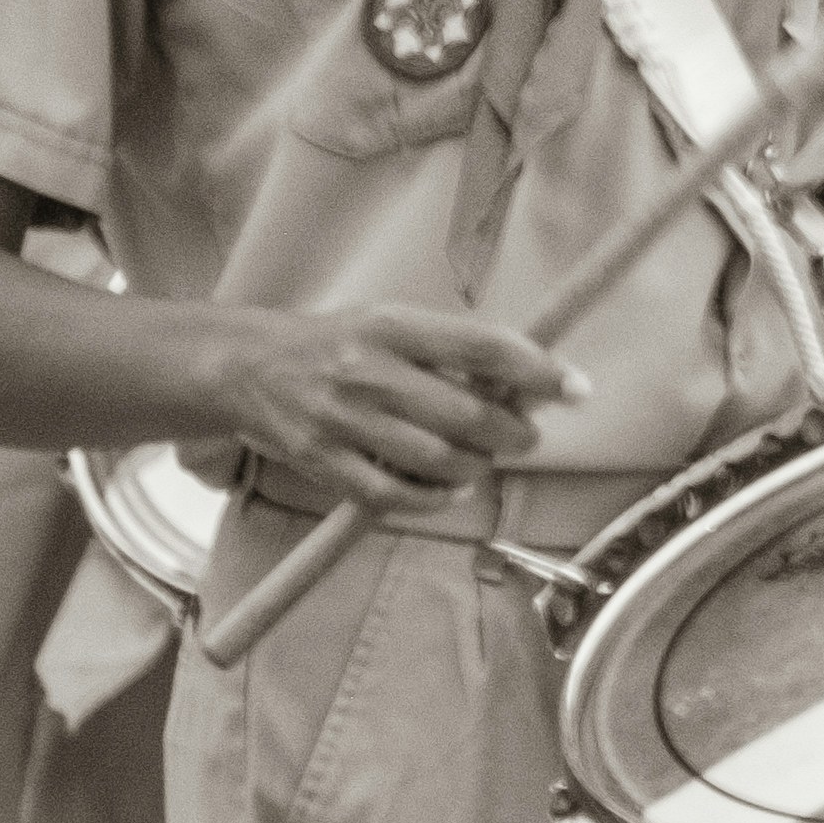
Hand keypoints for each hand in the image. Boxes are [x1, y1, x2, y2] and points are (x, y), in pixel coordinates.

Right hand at [209, 306, 584, 510]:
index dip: (538, 371)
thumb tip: (529, 380)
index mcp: (393, 326)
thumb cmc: (338, 344)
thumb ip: (452, 349)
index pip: (483, 348)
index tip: (577, 388)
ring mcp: (341, 420)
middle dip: (514, 433)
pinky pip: (392, 495)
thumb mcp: (392, 323)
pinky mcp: (320, 461)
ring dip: (478, 467)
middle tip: (527, 436)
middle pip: (466, 414)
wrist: (245, 367)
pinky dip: (434, 500)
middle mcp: (367, 371)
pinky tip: (450, 489)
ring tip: (485, 460)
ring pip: (436, 460)